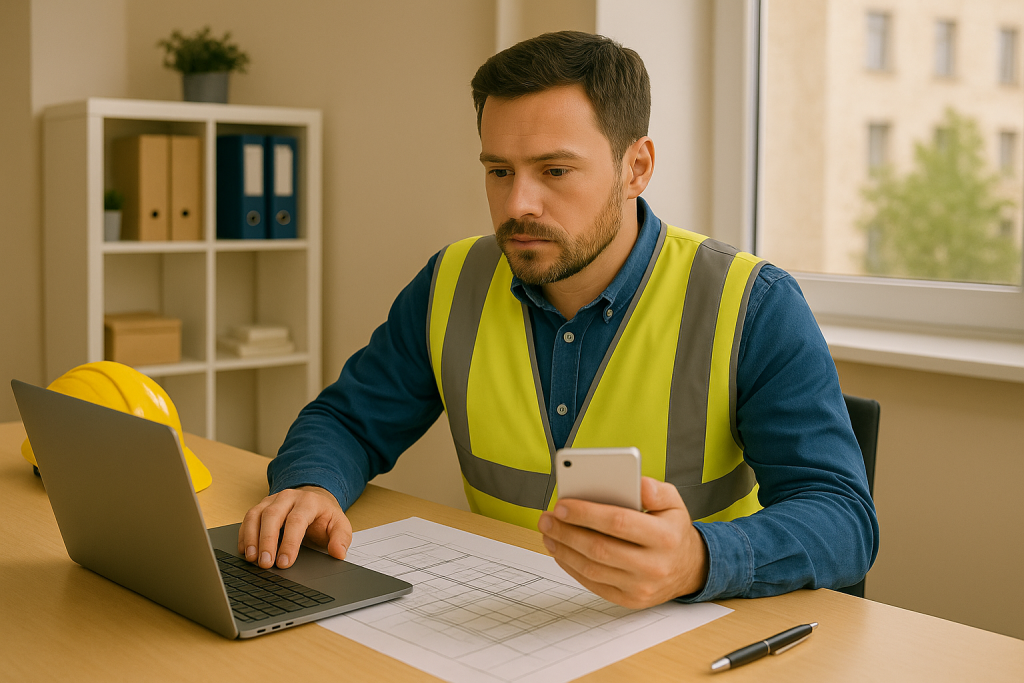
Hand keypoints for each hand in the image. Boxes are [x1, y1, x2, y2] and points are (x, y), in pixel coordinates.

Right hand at [237, 486, 351, 569]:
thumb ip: (341, 539)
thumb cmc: (325, 517)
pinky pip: (248, 518)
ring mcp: (272, 500)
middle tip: (264, 564)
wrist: (315, 500)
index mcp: (309, 502)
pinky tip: (245, 550)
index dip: (289, 543)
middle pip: (272, 516)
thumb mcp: (340, 525)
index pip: (296, 521)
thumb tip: (338, 553)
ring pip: (256, 515)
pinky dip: (244, 534)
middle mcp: (288, 497)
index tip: (284, 563)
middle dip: (266, 541)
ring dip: (251, 538)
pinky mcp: (261, 506)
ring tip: (251, 559)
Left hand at [538, 477, 707, 608]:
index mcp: (665, 537)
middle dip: (567, 532)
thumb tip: (637, 483)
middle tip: (547, 518)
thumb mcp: (674, 502)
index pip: (618, 522)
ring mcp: (641, 587)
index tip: (562, 505)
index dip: (586, 513)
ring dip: (564, 550)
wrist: (689, 568)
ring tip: (549, 532)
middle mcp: (654, 566)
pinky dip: (572, 567)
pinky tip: (561, 551)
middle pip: (600, 548)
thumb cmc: (673, 529)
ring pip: (592, 569)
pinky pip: (594, 584)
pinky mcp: (630, 600)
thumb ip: (655, 490)